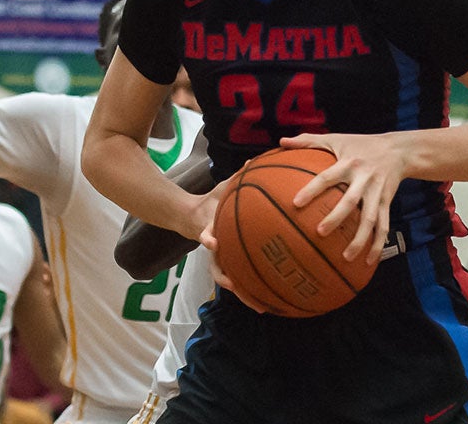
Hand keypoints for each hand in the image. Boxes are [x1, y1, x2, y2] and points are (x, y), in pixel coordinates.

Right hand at [195, 176, 271, 314]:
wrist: (194, 216)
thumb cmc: (213, 200)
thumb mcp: (222, 187)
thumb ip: (236, 176)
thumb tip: (251, 159)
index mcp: (210, 228)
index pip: (205, 234)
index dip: (207, 238)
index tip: (210, 241)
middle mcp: (213, 248)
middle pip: (216, 267)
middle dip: (226, 278)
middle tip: (235, 286)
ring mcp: (220, 260)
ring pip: (230, 282)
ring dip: (243, 295)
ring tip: (262, 308)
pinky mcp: (229, 265)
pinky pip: (242, 281)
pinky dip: (254, 292)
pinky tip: (273, 301)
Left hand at [284, 132, 406, 264]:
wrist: (398, 150)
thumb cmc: (360, 144)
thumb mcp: (336, 138)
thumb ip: (308, 140)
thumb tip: (281, 141)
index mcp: (348, 163)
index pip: (327, 177)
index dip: (312, 189)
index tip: (296, 203)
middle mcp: (363, 179)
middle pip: (350, 201)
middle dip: (337, 217)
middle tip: (320, 233)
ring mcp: (377, 193)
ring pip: (371, 218)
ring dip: (360, 239)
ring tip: (347, 257)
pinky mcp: (387, 203)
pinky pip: (384, 226)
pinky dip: (378, 244)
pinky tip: (368, 261)